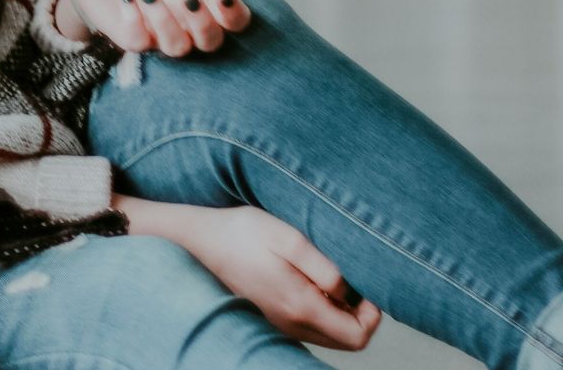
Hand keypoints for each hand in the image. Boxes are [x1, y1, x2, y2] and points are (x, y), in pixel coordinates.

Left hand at [55, 0, 249, 55]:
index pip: (235, 20)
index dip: (235, 16)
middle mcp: (187, 22)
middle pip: (212, 42)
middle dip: (204, 24)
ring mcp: (160, 34)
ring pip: (178, 47)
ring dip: (165, 22)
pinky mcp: (133, 38)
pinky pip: (139, 42)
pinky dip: (133, 20)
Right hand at [123, 196, 382, 349]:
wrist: (197, 238)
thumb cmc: (242, 232)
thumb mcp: (287, 238)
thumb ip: (324, 269)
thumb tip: (353, 292)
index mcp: (299, 305)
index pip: (359, 336)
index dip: (374, 314)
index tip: (366, 285)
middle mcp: (291, 323)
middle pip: (348, 340)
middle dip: (362, 315)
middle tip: (354, 280)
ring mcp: (279, 323)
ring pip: (331, 336)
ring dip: (342, 313)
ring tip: (331, 277)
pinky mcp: (271, 316)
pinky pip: (312, 327)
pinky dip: (323, 311)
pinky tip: (312, 281)